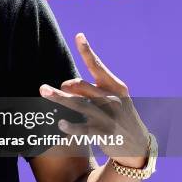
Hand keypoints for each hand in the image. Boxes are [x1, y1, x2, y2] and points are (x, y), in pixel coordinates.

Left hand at [40, 33, 150, 167]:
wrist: (138, 145)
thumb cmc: (118, 116)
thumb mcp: (113, 98)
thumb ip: (91, 90)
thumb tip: (65, 84)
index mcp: (115, 86)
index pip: (98, 66)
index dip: (87, 51)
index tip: (78, 35)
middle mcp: (113, 99)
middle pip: (81, 85)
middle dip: (65, 86)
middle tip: (51, 89)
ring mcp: (109, 116)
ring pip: (79, 104)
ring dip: (59, 97)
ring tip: (43, 90)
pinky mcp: (105, 134)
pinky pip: (83, 129)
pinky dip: (71, 127)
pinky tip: (60, 124)